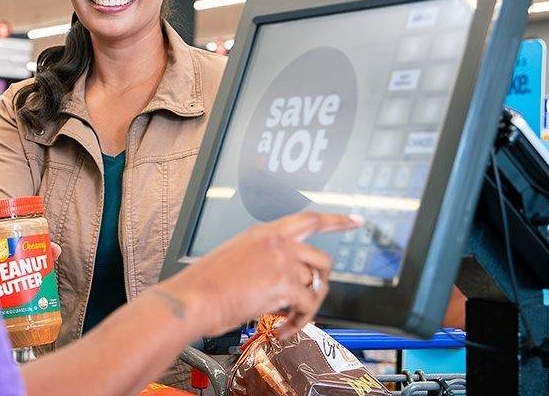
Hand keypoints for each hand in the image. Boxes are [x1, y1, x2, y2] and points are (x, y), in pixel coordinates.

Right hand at [158, 212, 358, 340]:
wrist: (194, 298)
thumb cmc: (205, 284)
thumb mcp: (235, 258)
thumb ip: (263, 261)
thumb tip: (282, 281)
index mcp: (264, 233)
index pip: (309, 220)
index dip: (336, 221)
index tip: (355, 220)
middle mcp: (277, 242)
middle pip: (322, 259)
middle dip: (321, 283)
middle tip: (310, 300)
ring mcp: (283, 261)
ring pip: (316, 286)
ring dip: (307, 308)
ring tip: (288, 321)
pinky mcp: (284, 284)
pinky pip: (308, 307)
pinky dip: (299, 322)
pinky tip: (282, 329)